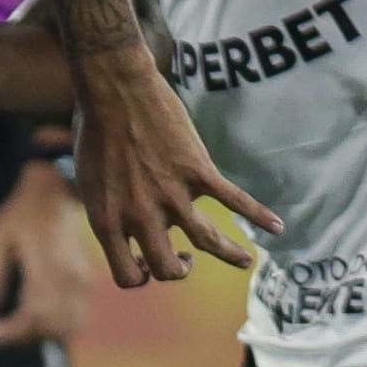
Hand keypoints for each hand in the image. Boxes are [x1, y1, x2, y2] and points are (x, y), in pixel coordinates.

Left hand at [0, 155, 99, 346]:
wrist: (59, 192)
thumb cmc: (22, 214)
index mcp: (49, 266)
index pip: (34, 315)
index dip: (11, 332)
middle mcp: (73, 279)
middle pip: (51, 328)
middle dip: (21, 337)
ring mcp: (84, 284)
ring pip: (67, 329)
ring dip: (38, 335)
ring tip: (14, 323)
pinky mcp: (88, 286)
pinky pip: (76, 320)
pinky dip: (55, 329)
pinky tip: (33, 318)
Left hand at [69, 42, 278, 285]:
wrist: (114, 89)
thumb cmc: (94, 129)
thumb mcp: (89, 180)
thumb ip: (109, 209)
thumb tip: (122, 225)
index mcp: (107, 221)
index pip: (128, 277)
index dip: (140, 276)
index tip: (146, 263)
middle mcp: (140, 215)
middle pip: (168, 270)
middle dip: (179, 270)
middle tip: (186, 259)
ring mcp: (172, 195)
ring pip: (209, 243)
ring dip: (231, 255)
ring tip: (244, 260)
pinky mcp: (198, 172)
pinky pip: (236, 201)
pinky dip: (260, 215)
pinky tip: (277, 227)